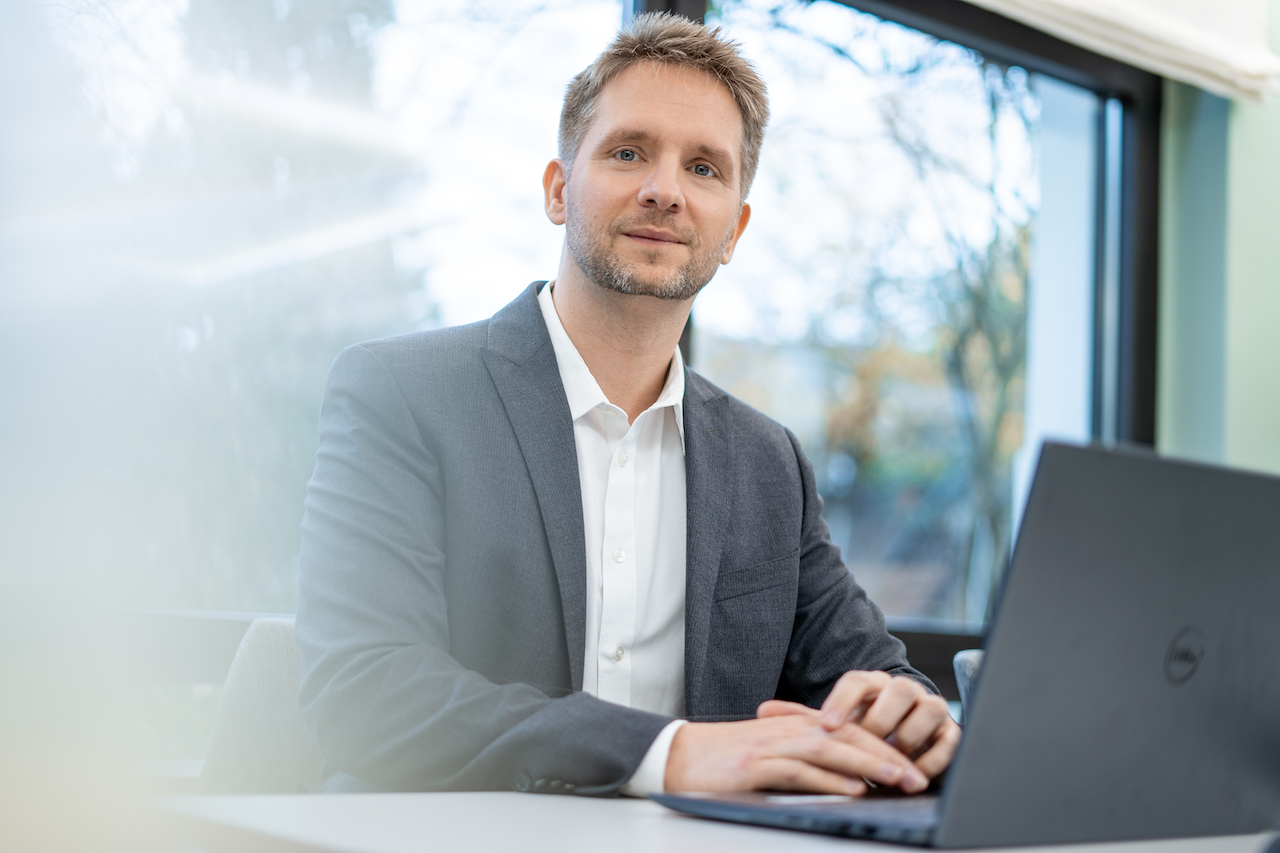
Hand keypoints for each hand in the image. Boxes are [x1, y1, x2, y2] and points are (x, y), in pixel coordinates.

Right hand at [663, 713, 929, 794]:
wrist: (676, 757)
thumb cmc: (723, 761)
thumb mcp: (770, 755)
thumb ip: (805, 762)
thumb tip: (847, 781)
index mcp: (793, 725)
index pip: (849, 731)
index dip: (884, 747)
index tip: (913, 767)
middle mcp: (788, 729)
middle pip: (849, 736)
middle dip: (889, 756)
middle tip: (920, 776)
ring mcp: (772, 745)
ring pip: (832, 749)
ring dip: (870, 764)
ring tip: (900, 780)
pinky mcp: (756, 766)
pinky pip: (801, 770)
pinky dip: (830, 779)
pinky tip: (853, 788)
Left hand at [758, 671, 960, 780]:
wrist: (903, 739)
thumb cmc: (862, 731)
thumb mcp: (834, 724)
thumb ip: (801, 718)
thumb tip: (762, 711)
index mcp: (872, 683)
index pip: (856, 681)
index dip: (841, 702)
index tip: (826, 726)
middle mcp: (903, 689)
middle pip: (896, 691)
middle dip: (879, 722)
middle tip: (865, 746)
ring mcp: (929, 707)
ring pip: (926, 711)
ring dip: (907, 738)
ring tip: (889, 759)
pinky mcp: (950, 732)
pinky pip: (947, 742)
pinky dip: (930, 760)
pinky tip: (915, 774)